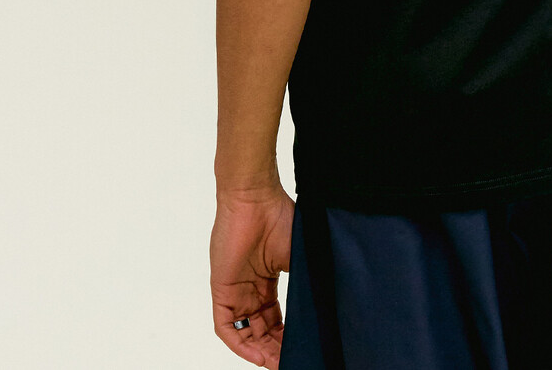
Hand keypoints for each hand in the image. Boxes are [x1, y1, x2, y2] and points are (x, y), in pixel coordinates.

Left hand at [211, 181, 296, 365]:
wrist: (255, 197)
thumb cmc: (279, 216)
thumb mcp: (299, 255)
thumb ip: (308, 281)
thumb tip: (330, 304)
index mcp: (268, 280)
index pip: (277, 319)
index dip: (289, 337)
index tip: (303, 347)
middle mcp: (251, 290)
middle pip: (263, 331)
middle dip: (277, 349)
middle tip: (292, 360)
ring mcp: (236, 292)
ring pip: (246, 334)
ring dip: (262, 352)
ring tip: (280, 363)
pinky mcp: (221, 291)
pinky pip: (227, 328)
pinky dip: (241, 345)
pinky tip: (258, 356)